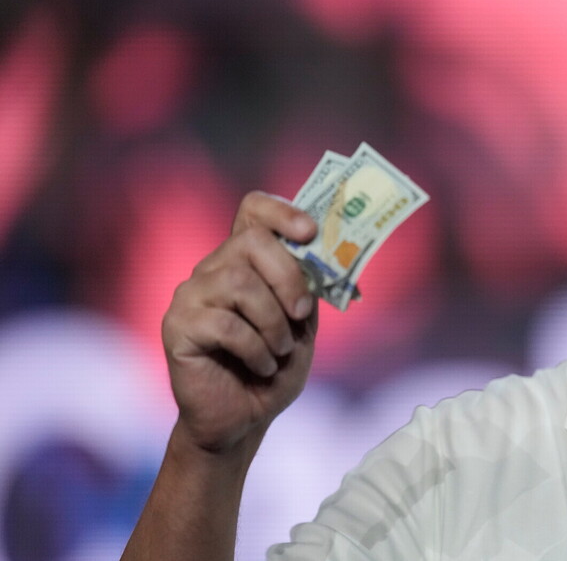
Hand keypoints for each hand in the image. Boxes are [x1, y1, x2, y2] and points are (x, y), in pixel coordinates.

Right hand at [161, 191, 318, 454]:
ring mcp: (190, 296)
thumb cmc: (276, 366)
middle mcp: (212, 269)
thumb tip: (327, 254)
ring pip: (239, 284)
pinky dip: (256, 349)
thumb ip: (307, 286)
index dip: (281, 211)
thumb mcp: (303, 322)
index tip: (310, 232)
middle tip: (302, 314)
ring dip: (273, 322)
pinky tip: (262, 366)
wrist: (245, 418)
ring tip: (280, 350)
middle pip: (251, 243)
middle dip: (288, 279)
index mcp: (244, 261)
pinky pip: (225, 324)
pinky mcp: (177, 327)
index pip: (252, 209)